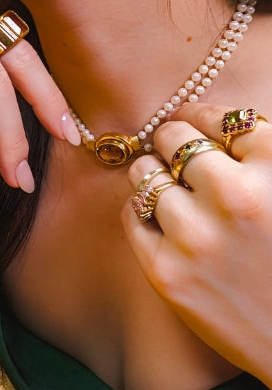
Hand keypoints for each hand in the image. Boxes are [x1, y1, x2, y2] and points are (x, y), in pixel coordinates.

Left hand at [122, 102, 271, 385]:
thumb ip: (262, 151)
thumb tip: (206, 118)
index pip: (219, 117)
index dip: (200, 116)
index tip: (191, 122)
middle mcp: (236, 195)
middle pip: (173, 137)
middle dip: (172, 140)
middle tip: (176, 153)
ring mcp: (198, 236)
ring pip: (144, 172)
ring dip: (153, 173)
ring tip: (169, 188)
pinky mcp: (168, 273)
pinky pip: (131, 214)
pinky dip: (141, 210)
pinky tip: (161, 219)